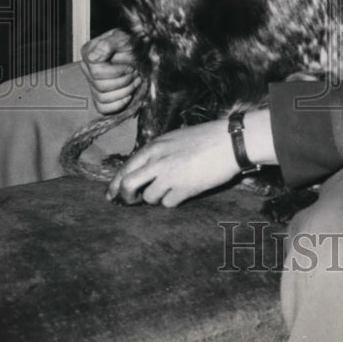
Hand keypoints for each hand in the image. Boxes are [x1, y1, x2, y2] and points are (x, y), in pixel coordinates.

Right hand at [80, 28, 140, 115]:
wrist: (140, 51)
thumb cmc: (131, 42)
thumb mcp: (123, 37)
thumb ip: (107, 44)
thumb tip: (93, 57)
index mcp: (89, 53)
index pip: (96, 71)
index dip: (117, 72)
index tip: (131, 66)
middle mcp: (87, 69)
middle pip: (100, 86)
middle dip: (123, 81)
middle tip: (135, 73)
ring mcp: (92, 84)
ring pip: (102, 97)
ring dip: (125, 91)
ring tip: (135, 80)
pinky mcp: (99, 97)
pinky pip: (103, 108)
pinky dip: (119, 103)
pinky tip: (129, 94)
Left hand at [105, 121, 239, 206]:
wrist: (230, 141)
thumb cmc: (205, 138)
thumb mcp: (175, 139)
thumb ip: (157, 154)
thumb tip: (143, 171)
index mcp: (154, 147)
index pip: (126, 168)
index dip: (116, 184)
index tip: (111, 195)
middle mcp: (157, 161)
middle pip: (128, 185)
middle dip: (127, 197)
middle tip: (132, 201)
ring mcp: (170, 176)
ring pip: (149, 197)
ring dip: (156, 197)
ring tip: (171, 189)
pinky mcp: (184, 189)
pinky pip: (168, 203)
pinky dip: (173, 201)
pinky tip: (183, 191)